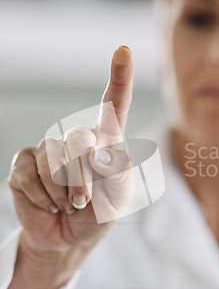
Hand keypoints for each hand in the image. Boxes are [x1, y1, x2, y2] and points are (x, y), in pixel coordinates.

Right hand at [2, 46, 134, 288]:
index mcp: (106, 141)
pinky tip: (48, 203)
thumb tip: (104, 151)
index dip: (120, 77)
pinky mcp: (24, 164)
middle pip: (80, 140)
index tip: (124, 50)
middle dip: (84, 178)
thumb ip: (117, 173)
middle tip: (85, 201)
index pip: (114, 104)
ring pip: (54, 160)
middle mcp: (77, 138)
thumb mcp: (118, 197)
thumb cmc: (99, 213)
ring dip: (64, 192)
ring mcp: (48, 149)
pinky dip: (43, 197)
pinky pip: (30, 174)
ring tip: (69, 204)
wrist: (69, 238)